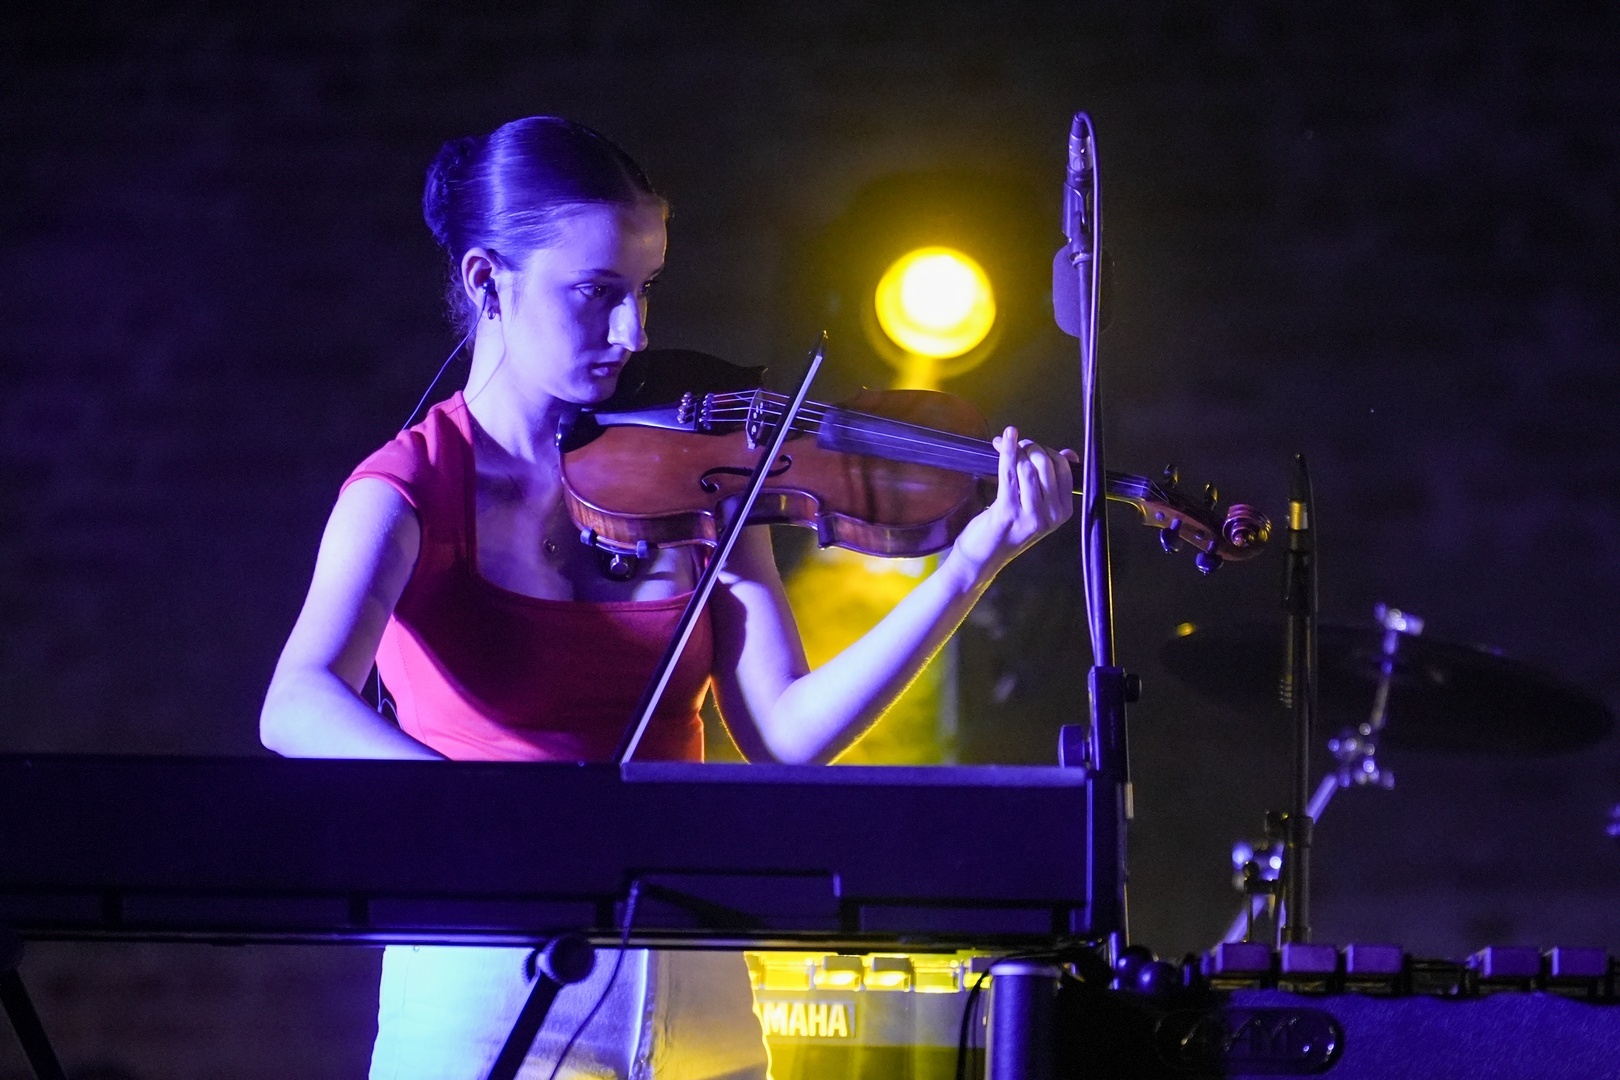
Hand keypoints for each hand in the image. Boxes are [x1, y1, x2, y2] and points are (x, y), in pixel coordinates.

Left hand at [947, 426, 1077, 582]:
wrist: (983, 556)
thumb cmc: (1009, 528)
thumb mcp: (1037, 507)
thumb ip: (1053, 482)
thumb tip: (1068, 454)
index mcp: (1063, 511)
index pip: (1063, 468)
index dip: (1047, 450)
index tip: (1030, 447)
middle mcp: (1052, 514)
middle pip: (1046, 464)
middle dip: (1030, 448)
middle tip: (1016, 446)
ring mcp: (1032, 514)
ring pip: (1027, 467)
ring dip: (1016, 452)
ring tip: (1005, 448)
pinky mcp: (1009, 511)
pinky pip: (1009, 472)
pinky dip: (1007, 451)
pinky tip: (1004, 438)